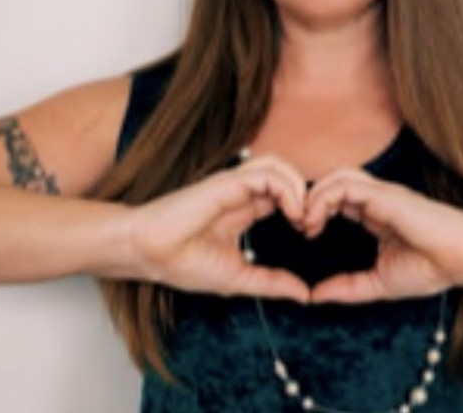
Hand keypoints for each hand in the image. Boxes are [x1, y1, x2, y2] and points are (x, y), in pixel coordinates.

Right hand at [127, 155, 308, 301]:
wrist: (150, 254)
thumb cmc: (184, 264)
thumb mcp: (240, 278)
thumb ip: (272, 283)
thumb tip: (305, 295)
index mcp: (244, 209)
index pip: (283, 195)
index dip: (302, 208)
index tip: (309, 233)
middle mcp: (242, 192)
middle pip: (285, 175)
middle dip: (307, 195)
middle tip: (311, 225)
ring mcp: (235, 184)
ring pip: (279, 166)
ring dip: (300, 188)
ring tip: (302, 217)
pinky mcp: (228, 181)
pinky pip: (268, 173)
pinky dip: (288, 188)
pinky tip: (292, 213)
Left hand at [302, 167, 462, 302]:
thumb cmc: (432, 268)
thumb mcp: (379, 282)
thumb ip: (347, 287)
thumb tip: (314, 297)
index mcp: (375, 214)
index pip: (337, 198)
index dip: (316, 210)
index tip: (305, 235)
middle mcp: (376, 199)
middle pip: (332, 182)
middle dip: (309, 200)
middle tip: (299, 228)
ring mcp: (380, 193)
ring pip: (336, 177)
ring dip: (313, 197)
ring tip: (305, 224)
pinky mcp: (384, 194)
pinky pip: (344, 185)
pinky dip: (322, 198)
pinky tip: (315, 221)